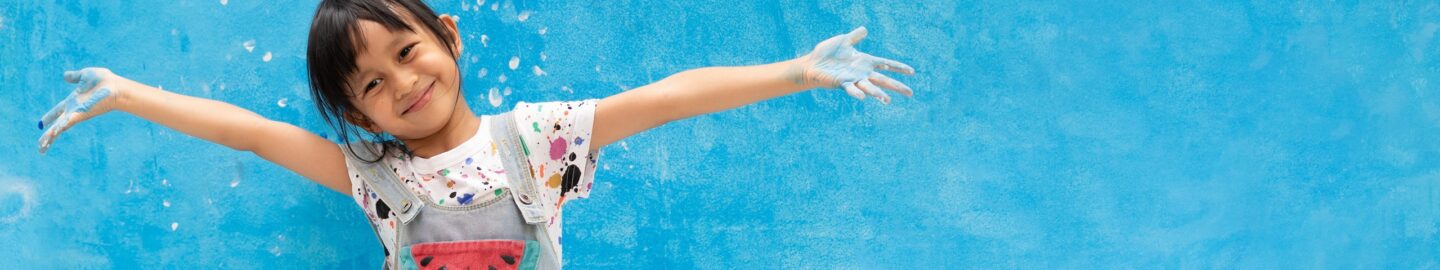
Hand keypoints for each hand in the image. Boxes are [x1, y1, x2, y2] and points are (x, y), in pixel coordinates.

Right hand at [37, 67, 129, 153]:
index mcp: (74, 101)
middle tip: (40, 146)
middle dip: (48, 135)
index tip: (41, 124)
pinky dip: (57, 129)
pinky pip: (66, 123)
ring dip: (49, 137)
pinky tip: (50, 136)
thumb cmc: (104, 81)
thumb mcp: (85, 75)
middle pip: (57, 124)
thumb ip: (74, 76)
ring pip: (59, 128)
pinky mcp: (80, 115)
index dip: (50, 117)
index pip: (58, 111)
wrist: (116, 87)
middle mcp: (74, 110)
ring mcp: (77, 114)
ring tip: (42, 149)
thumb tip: (65, 76)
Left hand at [797, 26, 916, 103]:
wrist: (812, 63)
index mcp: (865, 61)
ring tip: (887, 100)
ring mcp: (853, 79)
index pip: (886, 65)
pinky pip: (851, 89)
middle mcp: (862, 72)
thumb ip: (855, 37)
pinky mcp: (842, 83)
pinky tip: (862, 97)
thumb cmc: (826, 53)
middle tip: (911, 93)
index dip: (898, 68)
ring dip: (878, 94)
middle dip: (897, 86)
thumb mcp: (843, 41)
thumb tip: (864, 29)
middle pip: (883, 80)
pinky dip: (856, 93)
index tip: (912, 72)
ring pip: (870, 88)